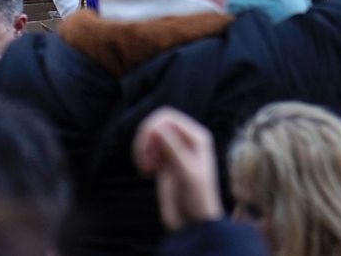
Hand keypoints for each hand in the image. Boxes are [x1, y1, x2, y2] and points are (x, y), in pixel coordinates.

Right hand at [134, 108, 223, 231]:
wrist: (194, 223)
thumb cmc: (198, 198)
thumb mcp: (188, 172)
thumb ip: (174, 148)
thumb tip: (158, 127)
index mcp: (197, 137)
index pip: (167, 117)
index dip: (151, 128)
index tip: (146, 150)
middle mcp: (186, 139)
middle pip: (155, 123)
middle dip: (144, 139)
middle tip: (143, 160)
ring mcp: (174, 150)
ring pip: (150, 136)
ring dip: (142, 149)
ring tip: (145, 168)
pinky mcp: (164, 162)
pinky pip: (148, 149)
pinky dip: (142, 157)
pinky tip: (147, 172)